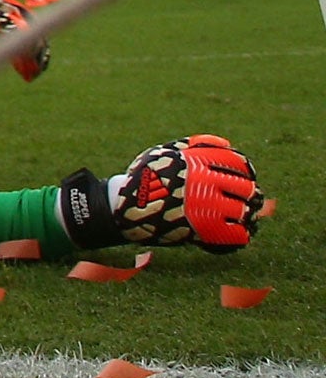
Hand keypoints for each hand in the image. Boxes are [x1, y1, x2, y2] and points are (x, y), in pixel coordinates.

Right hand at [59, 135, 263, 250]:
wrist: (125, 206)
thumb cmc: (145, 176)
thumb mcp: (166, 152)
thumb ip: (195, 147)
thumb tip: (226, 143)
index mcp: (197, 163)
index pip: (237, 163)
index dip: (247, 171)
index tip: (247, 177)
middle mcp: (204, 184)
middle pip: (246, 189)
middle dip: (252, 194)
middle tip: (252, 200)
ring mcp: (204, 207)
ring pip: (244, 211)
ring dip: (249, 214)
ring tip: (247, 216)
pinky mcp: (203, 230)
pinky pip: (235, 234)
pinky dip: (241, 234)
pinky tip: (239, 232)